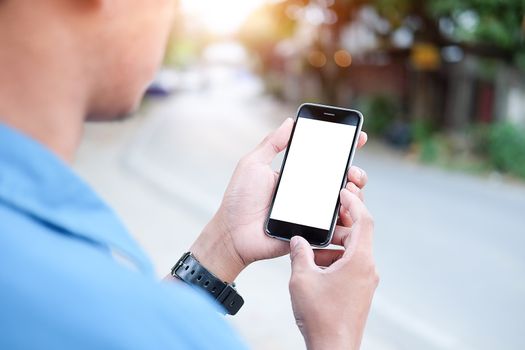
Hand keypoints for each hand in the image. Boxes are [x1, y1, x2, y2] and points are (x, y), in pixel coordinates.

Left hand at [189, 118, 367, 281]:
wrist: (233, 233)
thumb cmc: (239, 199)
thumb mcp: (253, 165)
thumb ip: (272, 143)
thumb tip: (290, 120)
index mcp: (298, 176)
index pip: (326, 160)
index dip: (345, 149)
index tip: (359, 137)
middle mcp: (309, 194)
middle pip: (343, 182)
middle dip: (356, 173)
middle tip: (351, 171)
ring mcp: (313, 214)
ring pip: (346, 204)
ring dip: (356, 195)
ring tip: (349, 188)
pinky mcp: (313, 233)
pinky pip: (337, 229)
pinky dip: (348, 220)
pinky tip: (347, 212)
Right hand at [288, 189, 377, 349]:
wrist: (332, 348)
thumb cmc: (320, 315)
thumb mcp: (302, 278)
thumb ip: (300, 253)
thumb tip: (298, 240)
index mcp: (359, 260)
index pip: (364, 220)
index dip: (354, 202)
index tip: (343, 191)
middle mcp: (367, 268)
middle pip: (359, 234)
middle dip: (338, 225)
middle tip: (322, 217)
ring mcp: (365, 281)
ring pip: (352, 251)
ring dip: (333, 245)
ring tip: (310, 249)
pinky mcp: (360, 291)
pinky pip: (350, 265)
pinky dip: (335, 259)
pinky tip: (315, 265)